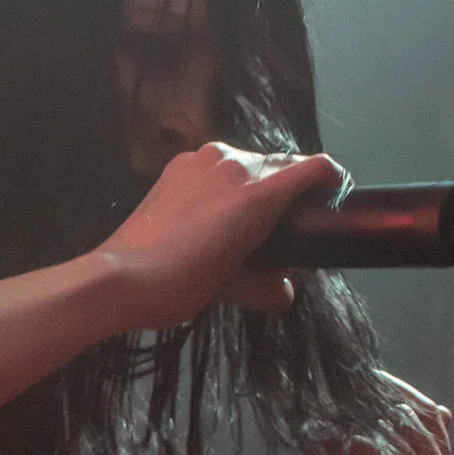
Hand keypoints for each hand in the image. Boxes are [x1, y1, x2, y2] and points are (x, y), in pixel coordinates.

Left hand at [91, 144, 345, 327]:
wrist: (119, 277)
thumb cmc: (179, 284)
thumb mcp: (230, 288)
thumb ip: (265, 286)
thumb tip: (282, 294)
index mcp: (257, 194)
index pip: (313, 167)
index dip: (332, 178)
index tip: (334, 193)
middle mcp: (233, 165)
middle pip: (281, 164)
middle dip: (291, 187)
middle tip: (289, 220)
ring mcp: (202, 160)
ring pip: (247, 162)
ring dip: (256, 183)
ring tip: (247, 219)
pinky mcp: (178, 165)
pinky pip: (216, 165)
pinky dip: (225, 182)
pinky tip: (213, 211)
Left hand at [239, 372, 453, 454]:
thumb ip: (402, 454)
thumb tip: (443, 409)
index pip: (428, 418)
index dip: (386, 396)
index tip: (344, 391)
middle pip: (410, 420)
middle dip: (360, 410)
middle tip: (318, 425)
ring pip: (386, 431)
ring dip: (340, 436)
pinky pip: (371, 447)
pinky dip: (336, 452)